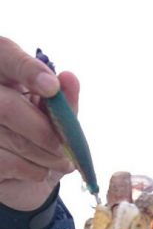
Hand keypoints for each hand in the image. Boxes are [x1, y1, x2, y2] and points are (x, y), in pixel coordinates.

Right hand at [0, 37, 79, 210]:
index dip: (28, 70)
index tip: (52, 88)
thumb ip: (64, 99)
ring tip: (61, 161)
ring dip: (46, 156)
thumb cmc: (40, 135)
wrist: (22, 173)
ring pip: (12, 139)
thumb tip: (70, 78)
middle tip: (65, 146)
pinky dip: (35, 170)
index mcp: (2, 69)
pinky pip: (9, 164)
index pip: (5, 55)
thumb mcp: (55, 115)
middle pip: (7, 107)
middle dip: (44, 131)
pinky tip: (41, 170)